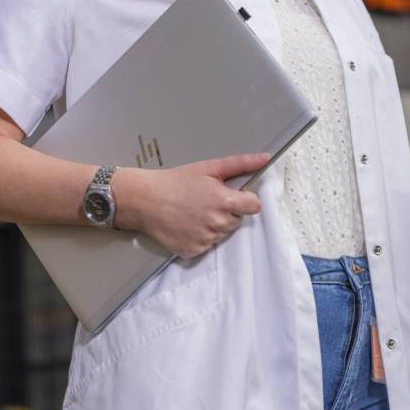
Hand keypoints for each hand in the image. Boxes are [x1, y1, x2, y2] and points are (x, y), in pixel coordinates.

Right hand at [116, 152, 270, 257]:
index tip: (232, 196)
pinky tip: (187, 224)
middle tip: (206, 200)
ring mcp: (206, 239)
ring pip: (222, 233)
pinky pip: (207, 244)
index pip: (254, 207)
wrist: (144, 200)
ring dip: (214, 224)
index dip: (245, 200)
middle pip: (237, 220)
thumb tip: (265, 158)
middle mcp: (218, 223)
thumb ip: (240, 164)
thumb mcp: (208, 168)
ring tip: (194, 211)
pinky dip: (200, 236)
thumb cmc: (175, 181)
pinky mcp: (194, 250)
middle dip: (228, 211)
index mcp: (225, 201)